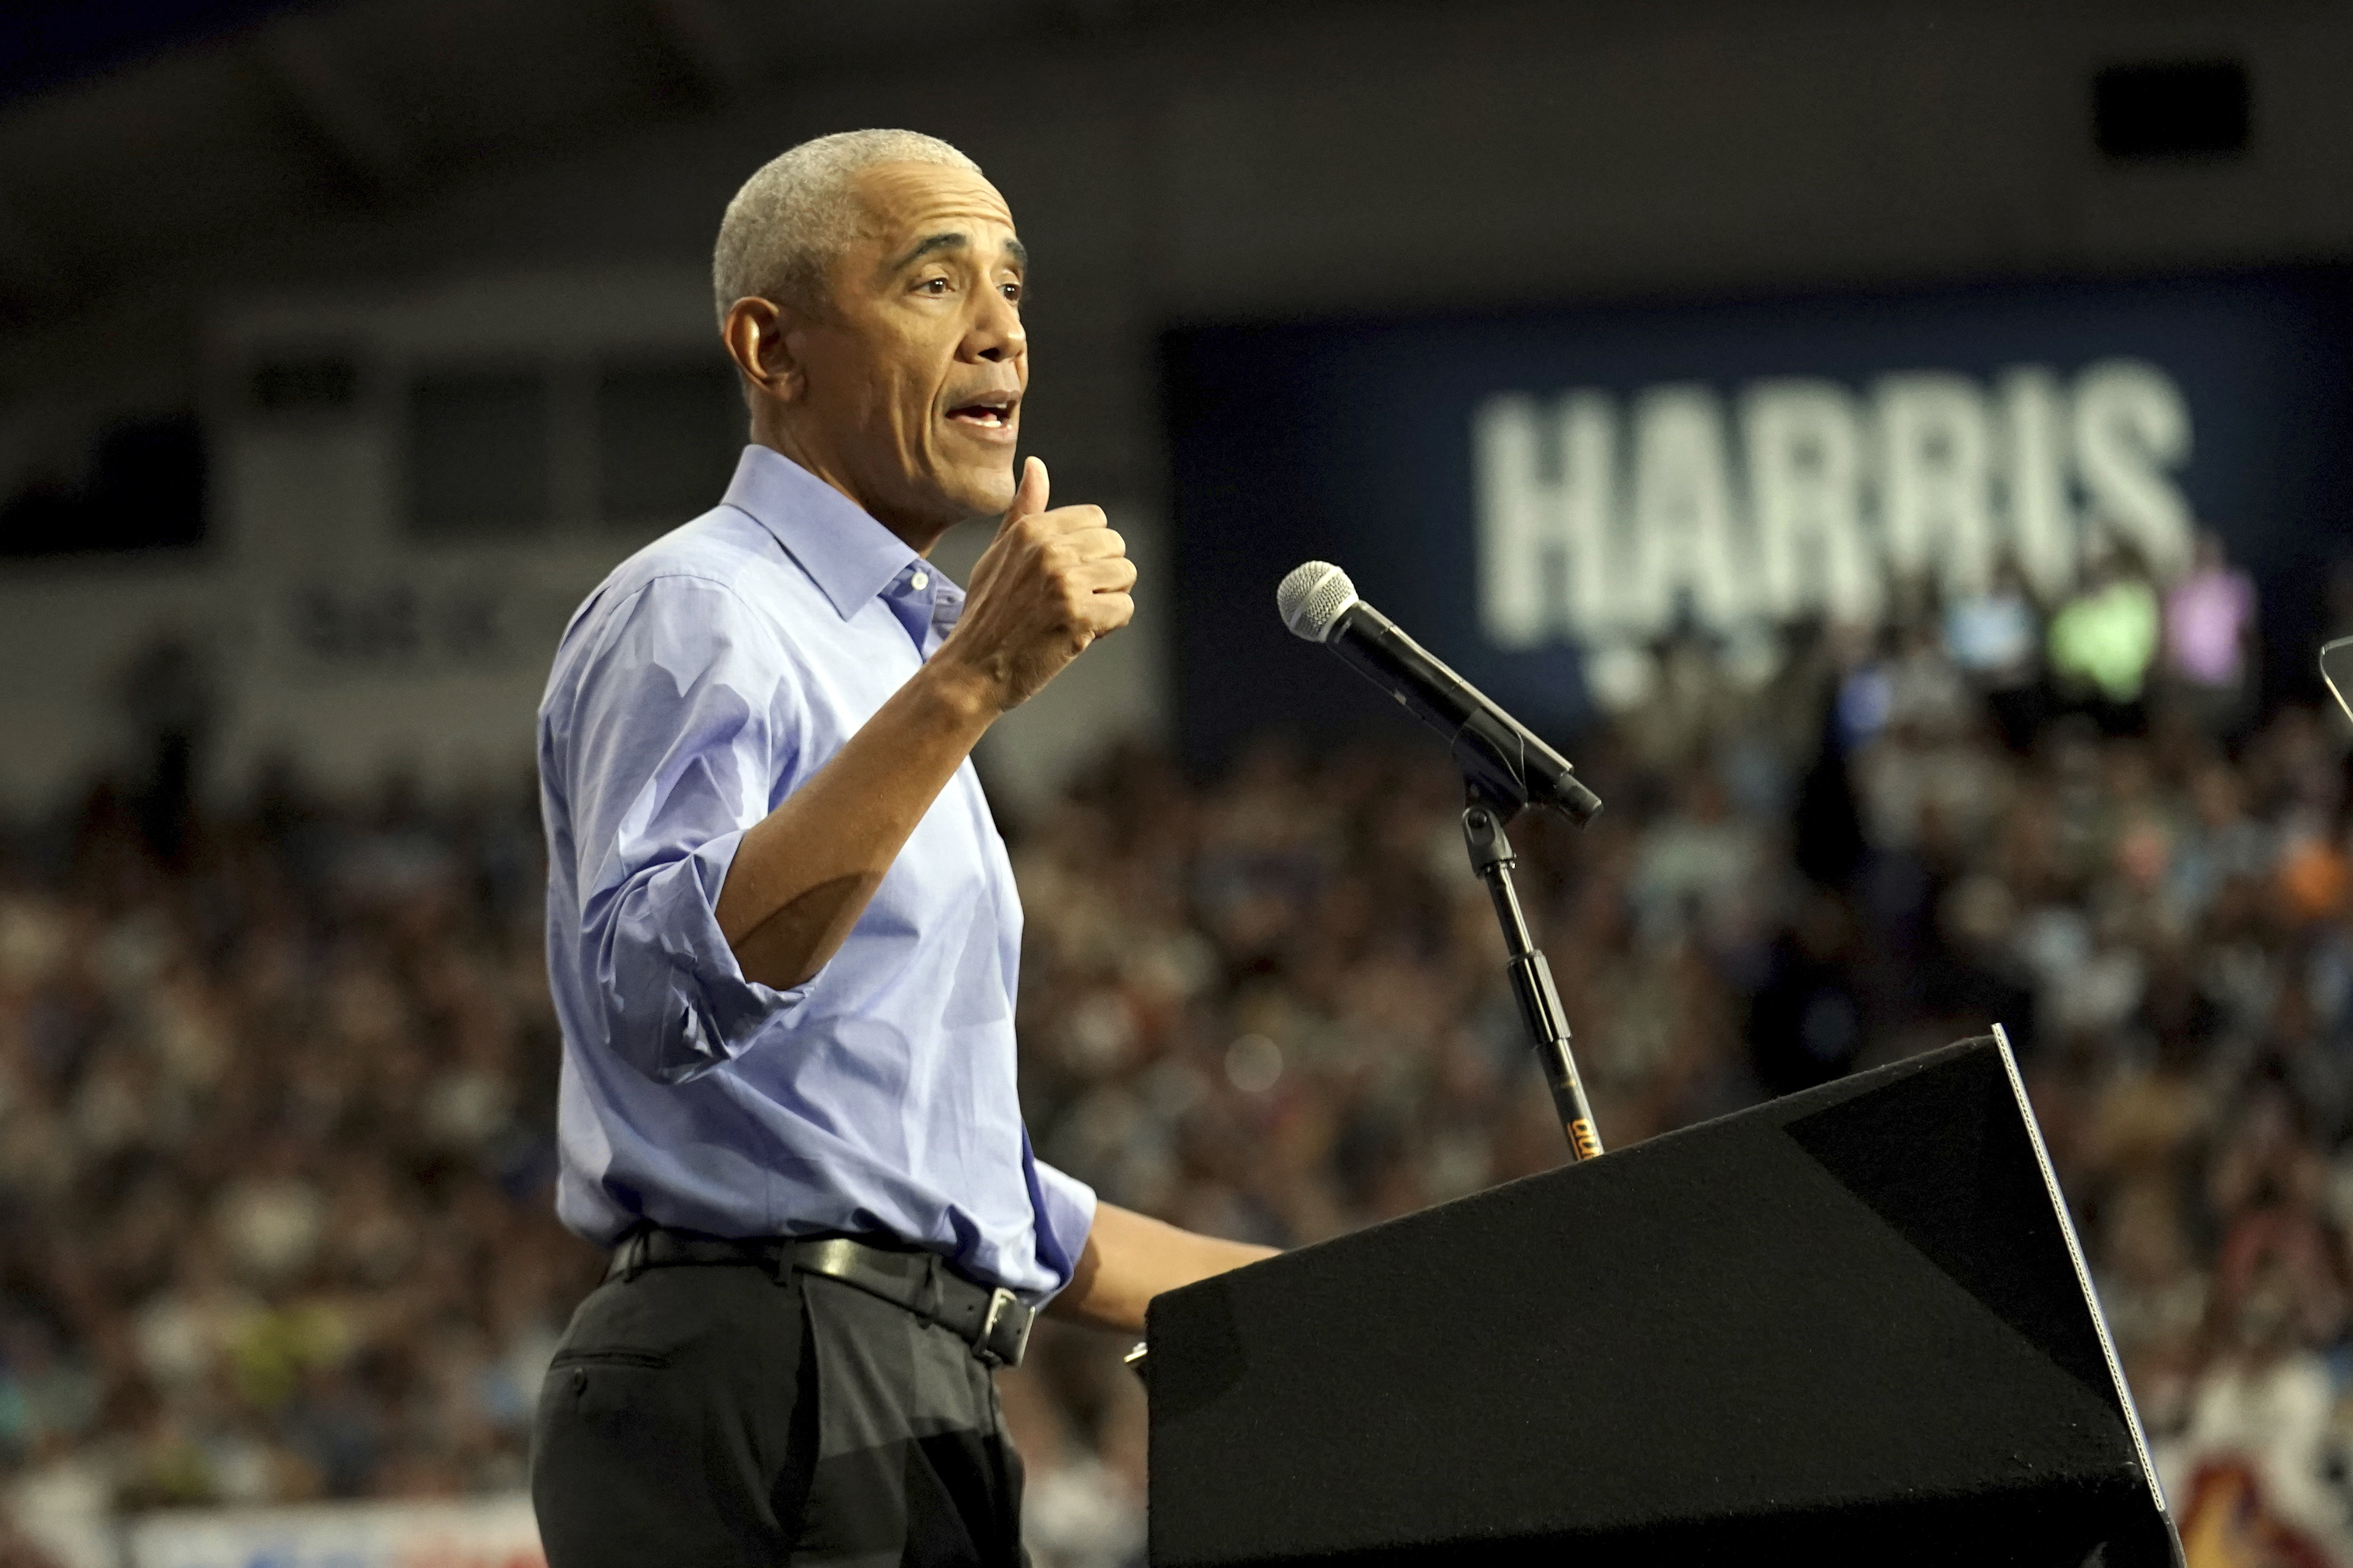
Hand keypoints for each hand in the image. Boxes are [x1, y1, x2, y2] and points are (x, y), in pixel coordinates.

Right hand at [937, 457, 1134, 710]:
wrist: (972, 670)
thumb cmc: (986, 615)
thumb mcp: (998, 554)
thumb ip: (1023, 511)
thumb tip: (1036, 465)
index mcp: (1030, 530)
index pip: (1096, 519)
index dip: (1090, 550)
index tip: (1067, 574)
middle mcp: (1048, 550)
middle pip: (1115, 545)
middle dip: (1103, 574)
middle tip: (1074, 599)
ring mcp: (1064, 583)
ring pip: (1125, 575)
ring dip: (1109, 599)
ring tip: (1076, 615)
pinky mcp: (1078, 617)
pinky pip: (1124, 609)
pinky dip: (1109, 626)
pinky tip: (1079, 634)